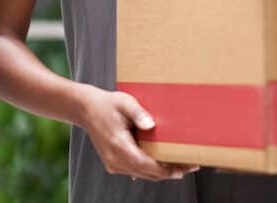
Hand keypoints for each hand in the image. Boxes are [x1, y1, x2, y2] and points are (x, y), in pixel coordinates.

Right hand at [79, 87, 197, 180]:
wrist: (88, 109)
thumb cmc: (108, 104)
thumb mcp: (125, 102)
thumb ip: (139, 114)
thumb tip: (151, 125)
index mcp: (118, 144)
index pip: (144, 164)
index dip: (164, 170)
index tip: (181, 169)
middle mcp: (114, 158)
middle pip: (145, 173)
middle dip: (168, 172)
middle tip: (189, 167)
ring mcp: (112, 163)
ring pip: (141, 174)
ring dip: (160, 173)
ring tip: (181, 166)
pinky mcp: (113, 163)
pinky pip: (135, 170)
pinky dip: (150, 170)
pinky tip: (164, 165)